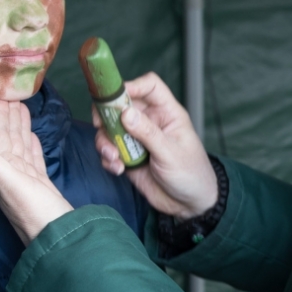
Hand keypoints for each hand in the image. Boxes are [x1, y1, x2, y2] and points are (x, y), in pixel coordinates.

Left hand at [0, 100, 72, 244]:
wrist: (60, 238)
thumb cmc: (36, 213)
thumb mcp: (9, 183)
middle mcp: (8, 174)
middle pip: (7, 138)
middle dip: (8, 116)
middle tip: (10, 92)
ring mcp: (24, 180)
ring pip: (19, 146)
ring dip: (19, 127)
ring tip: (21, 107)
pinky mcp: (39, 186)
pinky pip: (33, 159)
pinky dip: (32, 145)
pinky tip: (32, 136)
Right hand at [94, 72, 217, 218]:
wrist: (189, 205)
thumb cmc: (191, 175)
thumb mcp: (171, 153)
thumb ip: (148, 133)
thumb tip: (125, 113)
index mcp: (167, 113)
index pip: (149, 86)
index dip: (132, 86)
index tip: (115, 98)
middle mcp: (150, 122)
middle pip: (122, 105)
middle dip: (107, 115)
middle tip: (99, 126)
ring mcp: (138, 139)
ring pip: (111, 128)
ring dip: (105, 141)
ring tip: (113, 157)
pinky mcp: (129, 157)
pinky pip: (110, 150)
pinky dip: (108, 158)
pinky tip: (118, 170)